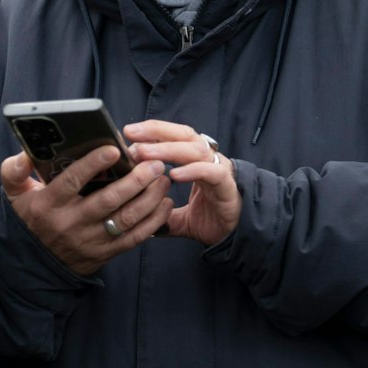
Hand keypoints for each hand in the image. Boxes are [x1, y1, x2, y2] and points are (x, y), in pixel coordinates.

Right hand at [3, 144, 170, 275]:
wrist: (32, 264)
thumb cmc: (29, 218)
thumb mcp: (14, 194)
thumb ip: (14, 170)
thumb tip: (25, 154)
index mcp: (48, 204)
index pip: (72, 181)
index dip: (93, 164)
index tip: (114, 149)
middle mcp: (70, 223)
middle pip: (108, 201)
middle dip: (135, 180)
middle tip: (153, 163)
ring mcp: (89, 241)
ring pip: (126, 219)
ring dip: (149, 199)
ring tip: (162, 179)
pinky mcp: (104, 254)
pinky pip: (134, 239)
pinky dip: (153, 222)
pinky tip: (164, 204)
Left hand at [126, 120, 239, 245]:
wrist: (238, 236)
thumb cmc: (212, 219)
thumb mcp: (179, 217)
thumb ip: (161, 213)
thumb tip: (136, 217)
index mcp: (197, 160)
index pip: (175, 137)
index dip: (153, 131)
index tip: (128, 133)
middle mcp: (209, 160)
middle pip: (184, 135)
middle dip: (156, 131)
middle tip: (130, 134)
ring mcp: (219, 170)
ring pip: (195, 150)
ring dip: (167, 149)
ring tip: (143, 152)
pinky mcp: (227, 186)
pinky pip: (211, 173)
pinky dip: (192, 170)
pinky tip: (173, 174)